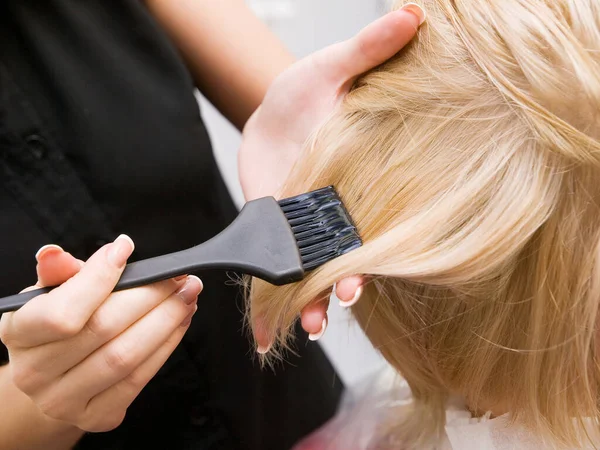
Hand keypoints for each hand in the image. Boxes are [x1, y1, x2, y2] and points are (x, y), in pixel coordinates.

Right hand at [0, 237, 200, 431]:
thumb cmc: (59, 326)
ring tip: (186, 297)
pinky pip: (139, 379)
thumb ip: (59, 273)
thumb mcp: (51, 294)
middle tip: (178, 277)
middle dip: (150, 296)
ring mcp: (63, 400)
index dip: (98, 277)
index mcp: (18, 332)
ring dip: (166, 321)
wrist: (56, 377)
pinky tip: (179, 323)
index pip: (62, 310)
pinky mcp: (95, 416)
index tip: (125, 249)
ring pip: (126, 356)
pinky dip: (166, 346)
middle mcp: (34, 372)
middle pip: (103, 329)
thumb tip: (56, 254)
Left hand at [240, 4, 424, 347]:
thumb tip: (412, 15)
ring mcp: (306, 220)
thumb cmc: (308, 90)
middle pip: (345, 254)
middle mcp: (337, 208)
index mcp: (359, 180)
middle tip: (339, 302)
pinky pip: (275, 259)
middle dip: (343, 282)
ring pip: (312, 267)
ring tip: (307, 324)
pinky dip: (272, 288)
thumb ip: (368, 51)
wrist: (273, 109)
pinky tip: (267, 322)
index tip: (363, 275)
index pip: (373, 221)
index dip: (372, 251)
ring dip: (310, 297)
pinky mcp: (276, 222)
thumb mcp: (334, 66)